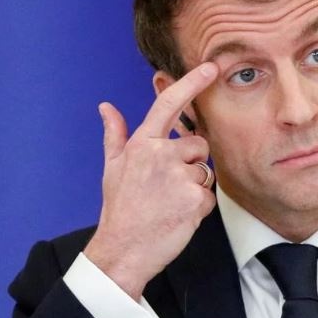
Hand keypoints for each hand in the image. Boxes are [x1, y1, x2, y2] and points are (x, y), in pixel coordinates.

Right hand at [83, 62, 218, 298]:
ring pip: (204, 171)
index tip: (210, 67)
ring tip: (170, 203)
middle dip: (192, 163)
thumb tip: (106, 107)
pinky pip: (208, 196)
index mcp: (141, 144)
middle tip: (168, 187)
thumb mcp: (112, 168)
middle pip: (198, 145)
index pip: (168, 104)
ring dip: (194, 187)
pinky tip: (178, 216)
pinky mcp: (194, 199)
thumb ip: (115, 135)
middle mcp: (160, 155)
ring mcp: (178, 177)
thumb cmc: (120, 209)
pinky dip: (198, 208)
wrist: (123, 250)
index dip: (191, 83)